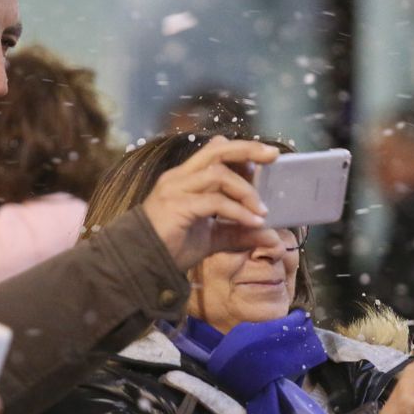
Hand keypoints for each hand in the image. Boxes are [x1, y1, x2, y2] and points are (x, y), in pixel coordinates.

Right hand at [140, 135, 280, 269]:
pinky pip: (215, 202)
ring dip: (245, 191)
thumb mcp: (212, 238)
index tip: (264, 161)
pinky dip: (238, 211)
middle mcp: (180, 177)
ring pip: (218, 174)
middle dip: (247, 150)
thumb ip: (238, 233)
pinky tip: (252, 222)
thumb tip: (270, 235)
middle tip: (272, 156)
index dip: (240, 152)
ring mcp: (176, 189)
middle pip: (216, 151)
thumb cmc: (172, 247)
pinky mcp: (178, 206)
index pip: (214, 151)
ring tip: (262, 211)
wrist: (142, 263)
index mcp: (186, 178)